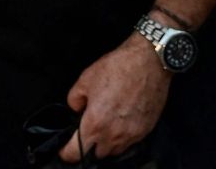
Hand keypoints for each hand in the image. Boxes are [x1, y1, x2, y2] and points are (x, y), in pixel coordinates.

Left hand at [65, 38, 169, 160]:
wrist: (150, 60)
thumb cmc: (120, 67)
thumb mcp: (85, 78)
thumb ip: (74, 99)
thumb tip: (76, 108)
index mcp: (94, 123)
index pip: (75, 153)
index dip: (66, 151)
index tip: (65, 148)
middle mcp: (113, 134)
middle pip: (96, 154)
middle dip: (90, 144)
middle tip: (91, 128)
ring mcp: (131, 134)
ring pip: (115, 150)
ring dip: (108, 142)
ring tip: (108, 125)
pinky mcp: (145, 129)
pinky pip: (131, 142)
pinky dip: (124, 136)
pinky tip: (124, 120)